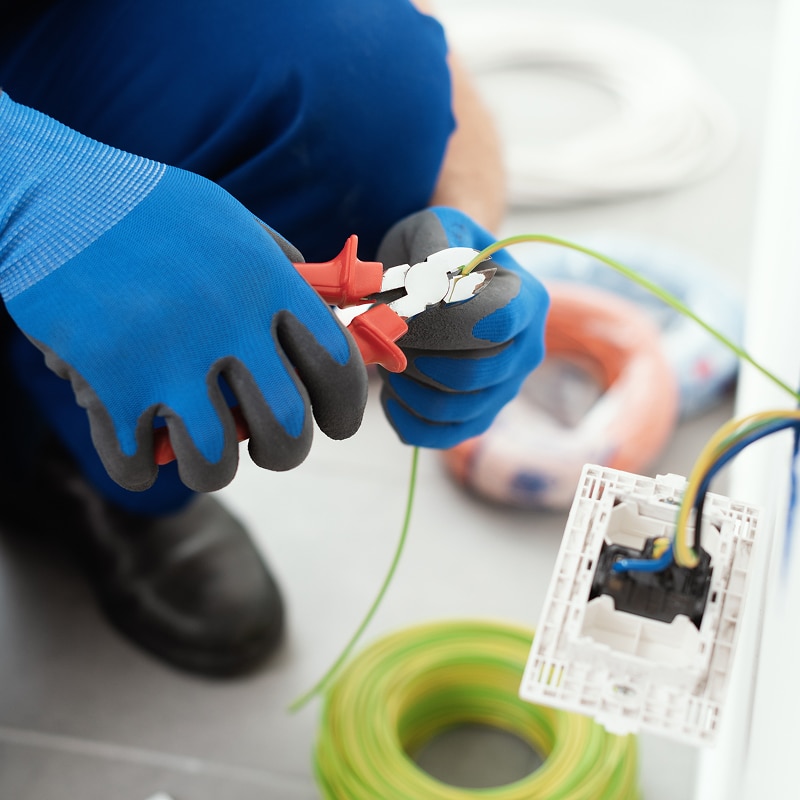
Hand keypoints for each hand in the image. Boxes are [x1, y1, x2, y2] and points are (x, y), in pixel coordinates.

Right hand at [0, 93, 366, 491]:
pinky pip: (136, 466)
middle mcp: (228, 323)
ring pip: (215, 463)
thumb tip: (331, 316)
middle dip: (285, 452)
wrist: (46, 193)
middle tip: (267, 446)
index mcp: (267, 281)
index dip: (346, 407)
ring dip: (210, 467)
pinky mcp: (110, 385)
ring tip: (198, 450)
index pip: (338, 366)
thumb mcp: (232, 221)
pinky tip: (135, 444)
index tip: (336, 424)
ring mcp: (168, 358)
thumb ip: (282, 270)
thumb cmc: (149, 210)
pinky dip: (136, 468)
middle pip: (288, 430)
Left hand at [376, 207, 548, 447]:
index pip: (495, 323)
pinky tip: (391, 394)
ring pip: (453, 408)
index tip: (406, 305)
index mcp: (528, 300)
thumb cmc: (438, 248)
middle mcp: (527, 350)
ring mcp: (505, 389)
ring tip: (388, 358)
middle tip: (388, 334)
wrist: (442, 275)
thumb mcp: (436, 226)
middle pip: (471, 374)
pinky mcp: (478, 416)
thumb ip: (434, 249)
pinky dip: (407, 420)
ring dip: (407, 387)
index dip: (441, 321)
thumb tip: (428, 294)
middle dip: (416, 356)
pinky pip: (442, 436)